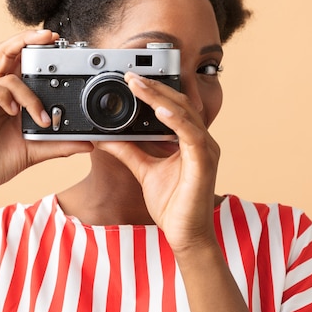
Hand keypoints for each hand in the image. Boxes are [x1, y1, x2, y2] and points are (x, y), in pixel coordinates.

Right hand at [0, 30, 92, 196]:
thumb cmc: (0, 159)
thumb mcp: (36, 150)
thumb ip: (60, 144)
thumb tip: (88, 143)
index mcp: (12, 96)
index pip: (23, 61)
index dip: (37, 47)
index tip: (59, 42)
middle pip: (7, 51)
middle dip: (27, 39)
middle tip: (50, 37)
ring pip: (1, 70)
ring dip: (25, 88)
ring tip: (38, 111)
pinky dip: (3, 95)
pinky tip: (13, 112)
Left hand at [95, 72, 219, 251]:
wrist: (186, 236)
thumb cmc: (173, 205)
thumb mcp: (144, 170)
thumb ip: (128, 151)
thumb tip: (105, 136)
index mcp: (190, 140)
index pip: (172, 107)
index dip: (154, 92)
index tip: (131, 80)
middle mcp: (201, 141)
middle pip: (178, 104)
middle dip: (154, 88)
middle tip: (130, 76)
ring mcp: (206, 150)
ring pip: (184, 113)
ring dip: (160, 97)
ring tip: (139, 85)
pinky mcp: (204, 162)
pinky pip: (190, 135)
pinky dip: (175, 120)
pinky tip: (160, 110)